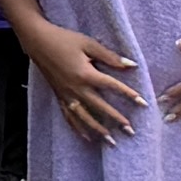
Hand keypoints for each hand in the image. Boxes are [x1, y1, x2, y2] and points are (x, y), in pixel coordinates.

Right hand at [26, 14, 148, 142]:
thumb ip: (109, 56)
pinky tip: (87, 137)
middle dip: (116, 120)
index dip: (129, 95)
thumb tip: (130, 65)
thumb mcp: (88, 43)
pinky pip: (69, 116)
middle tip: (131, 131)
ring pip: (84, 117)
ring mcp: (66, 95)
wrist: (37, 41)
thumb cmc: (63, 39)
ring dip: (99, 129)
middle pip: (100, 107)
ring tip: (111, 141)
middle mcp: (76, 88)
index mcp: (86, 74)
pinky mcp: (59, 96)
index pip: (112, 86)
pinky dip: (78, 128)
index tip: (143, 104)